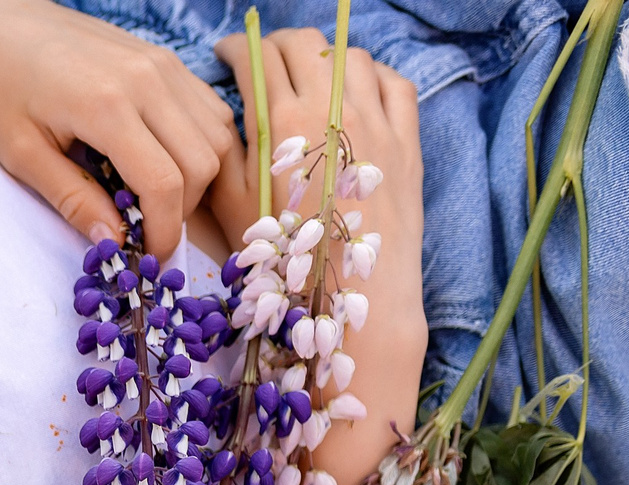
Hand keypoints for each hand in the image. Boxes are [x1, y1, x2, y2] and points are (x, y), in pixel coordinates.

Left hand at [0, 0, 239, 253]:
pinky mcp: (166, 59)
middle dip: (182, 211)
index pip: (165, 184)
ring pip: (217, 137)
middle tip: (147, 232)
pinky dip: (200, 146)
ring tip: (154, 200)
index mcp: (107, 105)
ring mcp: (164, 63)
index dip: (164, 232)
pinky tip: (163, 164)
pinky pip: (209, 111)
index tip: (148, 258)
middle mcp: (148, 79)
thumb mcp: (21, 155)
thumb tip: (113, 241)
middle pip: (202, 163)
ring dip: (196, 179)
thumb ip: (72, 199)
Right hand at [209, 28, 422, 273]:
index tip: (225, 57)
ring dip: (322, 59)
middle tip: (260, 62)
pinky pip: (394, 82)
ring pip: (348, 55)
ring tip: (307, 79)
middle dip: (274, 45)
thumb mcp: (231, 204)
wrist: (351, 295)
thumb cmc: (282, 258)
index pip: (255, 57)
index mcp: (280, 120)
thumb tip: (222, 113)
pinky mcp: (406, 137)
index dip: (234, 50)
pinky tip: (356, 92)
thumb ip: (222, 150)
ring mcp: (375, 118)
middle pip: (301, 45)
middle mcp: (331, 106)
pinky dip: (372, 76)